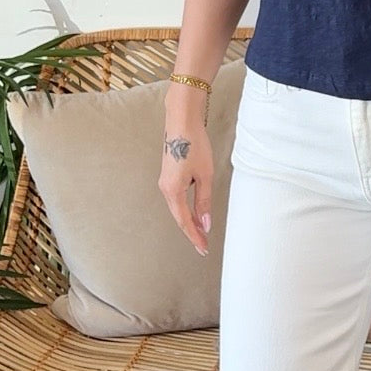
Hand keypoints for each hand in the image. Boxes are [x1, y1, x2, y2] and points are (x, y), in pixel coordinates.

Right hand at [158, 112, 212, 255]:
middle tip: (203, 245)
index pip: (185, 221)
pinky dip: (186, 208)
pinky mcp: (169, 175)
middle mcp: (165, 188)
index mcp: (173, 191)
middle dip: (192, 232)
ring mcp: (165, 181)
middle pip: (179, 217)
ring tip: (202, 232)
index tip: (203, 249)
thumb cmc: (194, 145)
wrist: (181, 122)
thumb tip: (205, 223)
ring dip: (189, 220)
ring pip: (177, 208)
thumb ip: (204, 200)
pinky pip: (177, 198)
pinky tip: (195, 211)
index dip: (195, 236)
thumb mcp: (204, 175)